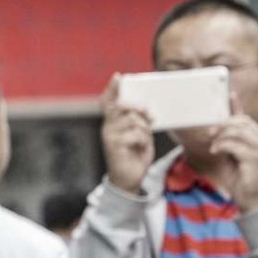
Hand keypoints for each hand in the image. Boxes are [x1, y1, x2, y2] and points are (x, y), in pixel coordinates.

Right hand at [101, 74, 154, 193]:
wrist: (128, 181)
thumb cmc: (134, 156)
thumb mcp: (140, 136)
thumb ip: (140, 123)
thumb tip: (146, 111)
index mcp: (112, 123)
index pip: (109, 102)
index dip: (113, 89)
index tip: (118, 77)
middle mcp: (108, 127)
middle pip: (122, 106)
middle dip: (138, 108)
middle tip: (149, 115)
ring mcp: (110, 136)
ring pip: (131, 120)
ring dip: (144, 129)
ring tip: (145, 139)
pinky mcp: (114, 146)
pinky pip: (133, 134)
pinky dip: (142, 140)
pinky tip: (141, 147)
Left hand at [209, 94, 257, 212]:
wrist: (248, 197)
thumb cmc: (238, 174)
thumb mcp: (231, 152)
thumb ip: (227, 138)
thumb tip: (216, 124)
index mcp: (257, 137)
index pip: (246, 117)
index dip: (237, 105)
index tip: (230, 93)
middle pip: (241, 121)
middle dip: (223, 123)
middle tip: (210, 131)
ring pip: (237, 131)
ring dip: (221, 137)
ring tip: (213, 146)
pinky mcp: (257, 159)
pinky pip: (235, 145)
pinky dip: (221, 146)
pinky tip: (215, 151)